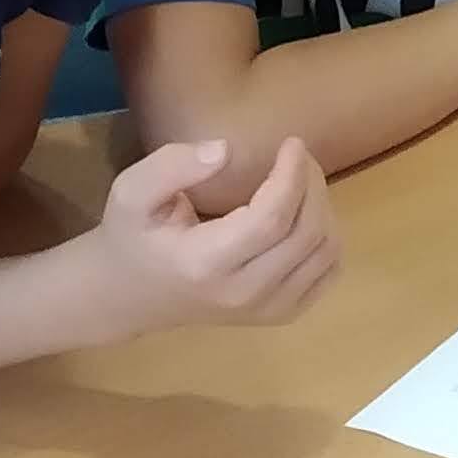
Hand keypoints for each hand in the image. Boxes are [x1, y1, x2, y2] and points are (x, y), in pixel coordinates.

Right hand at [84, 137, 338, 332]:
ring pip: (325, 253)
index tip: (292, 143)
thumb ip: (171, 167)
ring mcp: (267, 310)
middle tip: (296, 156)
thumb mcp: (131, 193)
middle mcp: (244, 294)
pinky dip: (328, 237)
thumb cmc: (132, 238)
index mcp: (205, 264)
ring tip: (300, 181)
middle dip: (312, 184)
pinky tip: (305, 214)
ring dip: (324, 207)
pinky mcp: (281, 315)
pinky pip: (328, 273)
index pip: (272, 218)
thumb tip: (226, 150)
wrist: (130, 296)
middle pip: (307, 233)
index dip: (291, 175)